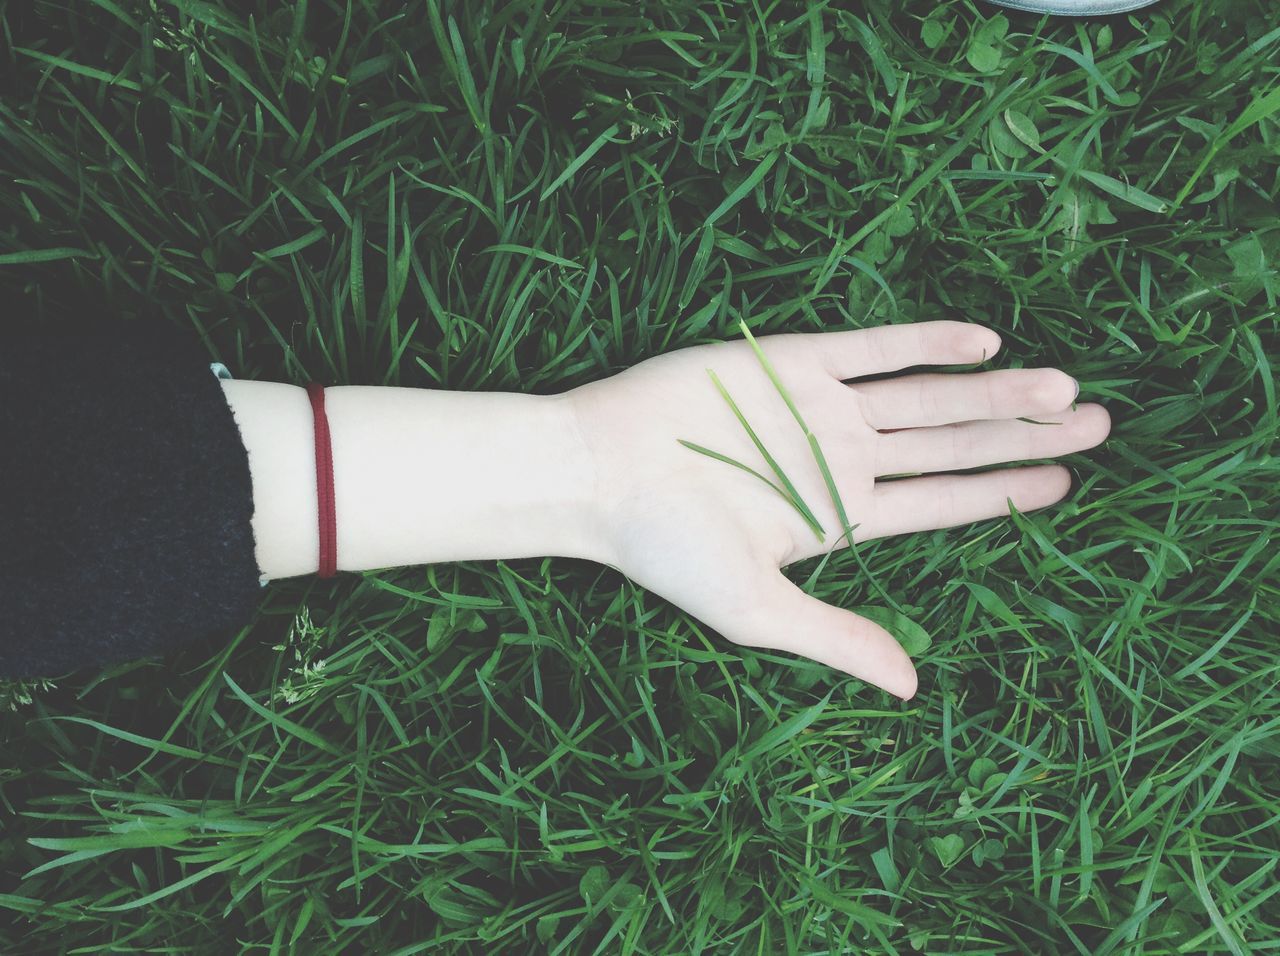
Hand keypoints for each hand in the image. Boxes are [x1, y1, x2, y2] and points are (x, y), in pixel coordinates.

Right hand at [563, 321, 1110, 699]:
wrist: (596, 472)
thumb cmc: (665, 549)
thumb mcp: (757, 610)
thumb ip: (838, 639)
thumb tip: (913, 688)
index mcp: (837, 515)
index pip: (940, 503)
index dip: (1003, 492)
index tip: (1064, 482)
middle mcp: (840, 458)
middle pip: (951, 443)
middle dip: (1024, 436)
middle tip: (1101, 424)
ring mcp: (819, 408)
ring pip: (927, 396)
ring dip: (994, 392)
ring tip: (1065, 390)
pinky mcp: (793, 362)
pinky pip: (874, 347)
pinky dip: (927, 342)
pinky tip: (985, 342)